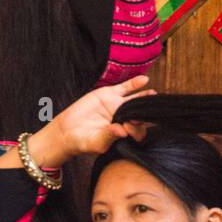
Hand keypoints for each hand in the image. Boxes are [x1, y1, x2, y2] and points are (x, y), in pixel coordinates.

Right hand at [32, 75, 155, 162]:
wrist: (67, 130)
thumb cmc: (83, 141)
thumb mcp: (97, 142)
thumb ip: (110, 136)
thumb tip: (123, 131)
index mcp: (124, 133)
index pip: (138, 131)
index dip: (137, 129)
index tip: (129, 128)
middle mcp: (123, 119)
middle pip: (141, 114)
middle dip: (146, 113)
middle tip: (148, 112)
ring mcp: (118, 106)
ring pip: (136, 100)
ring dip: (145, 97)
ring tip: (154, 95)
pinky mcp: (109, 94)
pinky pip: (125, 88)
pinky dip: (134, 83)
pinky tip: (144, 80)